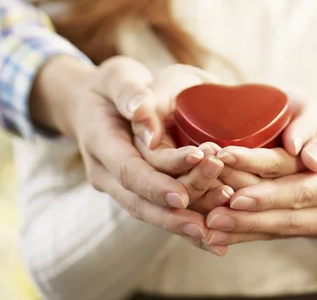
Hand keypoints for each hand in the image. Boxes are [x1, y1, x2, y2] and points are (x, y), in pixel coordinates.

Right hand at [30, 56, 218, 248]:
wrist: (96, 103)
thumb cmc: (111, 85)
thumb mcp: (116, 77)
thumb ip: (128, 91)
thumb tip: (140, 109)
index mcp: (100, 142)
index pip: (127, 170)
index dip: (154, 184)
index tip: (181, 196)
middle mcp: (107, 172)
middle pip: (140, 199)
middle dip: (177, 210)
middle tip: (216, 207)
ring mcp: (120, 185)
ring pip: (150, 210)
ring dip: (184, 221)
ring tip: (220, 227)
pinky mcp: (137, 189)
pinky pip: (159, 209)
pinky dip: (183, 223)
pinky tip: (212, 239)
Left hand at [201, 124, 316, 247]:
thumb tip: (309, 157)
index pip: (306, 190)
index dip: (270, 194)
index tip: (235, 194)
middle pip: (289, 215)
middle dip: (248, 217)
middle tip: (209, 215)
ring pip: (282, 230)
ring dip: (244, 230)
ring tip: (207, 229)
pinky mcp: (316, 231)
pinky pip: (281, 233)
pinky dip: (251, 233)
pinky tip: (222, 234)